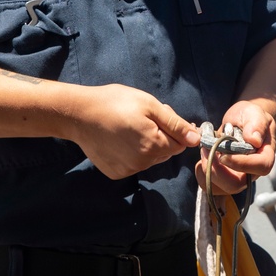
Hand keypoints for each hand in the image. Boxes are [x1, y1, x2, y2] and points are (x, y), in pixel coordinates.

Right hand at [69, 84, 199, 178]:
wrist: (79, 114)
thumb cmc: (115, 103)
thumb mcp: (149, 105)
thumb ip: (175, 124)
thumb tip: (196, 138)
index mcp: (154, 146)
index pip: (179, 143)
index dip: (174, 127)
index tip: (161, 113)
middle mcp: (143, 163)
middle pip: (165, 151)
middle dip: (161, 135)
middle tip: (144, 116)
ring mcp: (128, 170)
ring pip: (150, 158)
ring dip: (147, 144)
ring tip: (130, 125)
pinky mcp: (116, 173)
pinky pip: (134, 163)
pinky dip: (132, 152)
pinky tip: (119, 138)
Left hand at [195, 100, 275, 194]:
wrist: (241, 120)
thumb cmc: (249, 116)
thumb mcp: (254, 113)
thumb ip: (257, 124)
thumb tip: (254, 140)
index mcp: (265, 156)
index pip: (260, 167)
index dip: (242, 164)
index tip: (224, 154)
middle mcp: (252, 171)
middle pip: (237, 184)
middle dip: (217, 171)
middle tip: (206, 151)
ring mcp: (237, 176)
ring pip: (222, 188)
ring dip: (207, 171)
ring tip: (203, 150)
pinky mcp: (224, 177)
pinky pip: (211, 186)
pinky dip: (201, 174)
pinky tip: (202, 157)